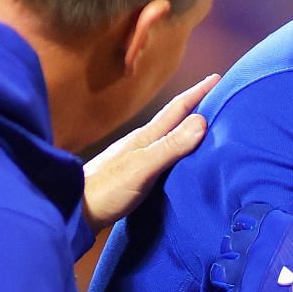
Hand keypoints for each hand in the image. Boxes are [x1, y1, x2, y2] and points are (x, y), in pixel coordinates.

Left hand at [81, 73, 217, 232]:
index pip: (177, 110)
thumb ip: (170, 146)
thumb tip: (201, 121)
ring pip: (169, 137)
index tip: (217, 79)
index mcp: (146, 137)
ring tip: (206, 125)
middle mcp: (142, 143)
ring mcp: (136, 158)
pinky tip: (181, 157)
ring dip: (188, 128)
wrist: (75, 212)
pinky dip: (178, 149)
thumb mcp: (142, 167)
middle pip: (174, 120)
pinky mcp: (134, 175)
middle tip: (217, 97)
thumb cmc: (106, 190)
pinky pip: (164, 155)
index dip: (197, 93)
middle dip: (196, 106)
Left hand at [202, 164, 292, 291]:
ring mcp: (245, 280)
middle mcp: (254, 249)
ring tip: (237, 282)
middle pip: (230, 243)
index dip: (250, 226)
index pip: (246, 217)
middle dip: (237, 250)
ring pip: (219, 271)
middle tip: (249, 261)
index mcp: (274, 226)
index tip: (257, 235)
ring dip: (226, 275)